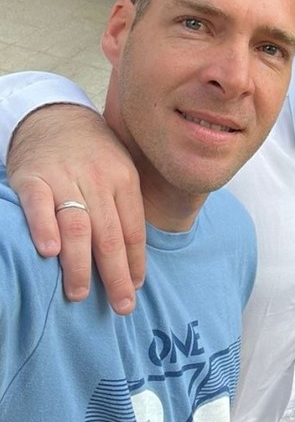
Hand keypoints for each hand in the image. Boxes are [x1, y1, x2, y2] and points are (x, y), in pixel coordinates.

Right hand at [7, 104, 145, 313]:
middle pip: (110, 235)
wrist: (55, 116)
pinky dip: (43, 228)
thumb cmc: (93, 154)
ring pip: (77, 225)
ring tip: (79, 294)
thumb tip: (132, 260)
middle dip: (115, 275)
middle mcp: (98, 180)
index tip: (134, 289)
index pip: (133, 230)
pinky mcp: (32, 178)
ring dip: (79, 264)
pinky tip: (48, 252)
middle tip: (119, 306)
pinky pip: (38, 206)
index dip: (134, 263)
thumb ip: (125, 209)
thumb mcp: (120, 172)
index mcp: (124, 181)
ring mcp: (65, 178)